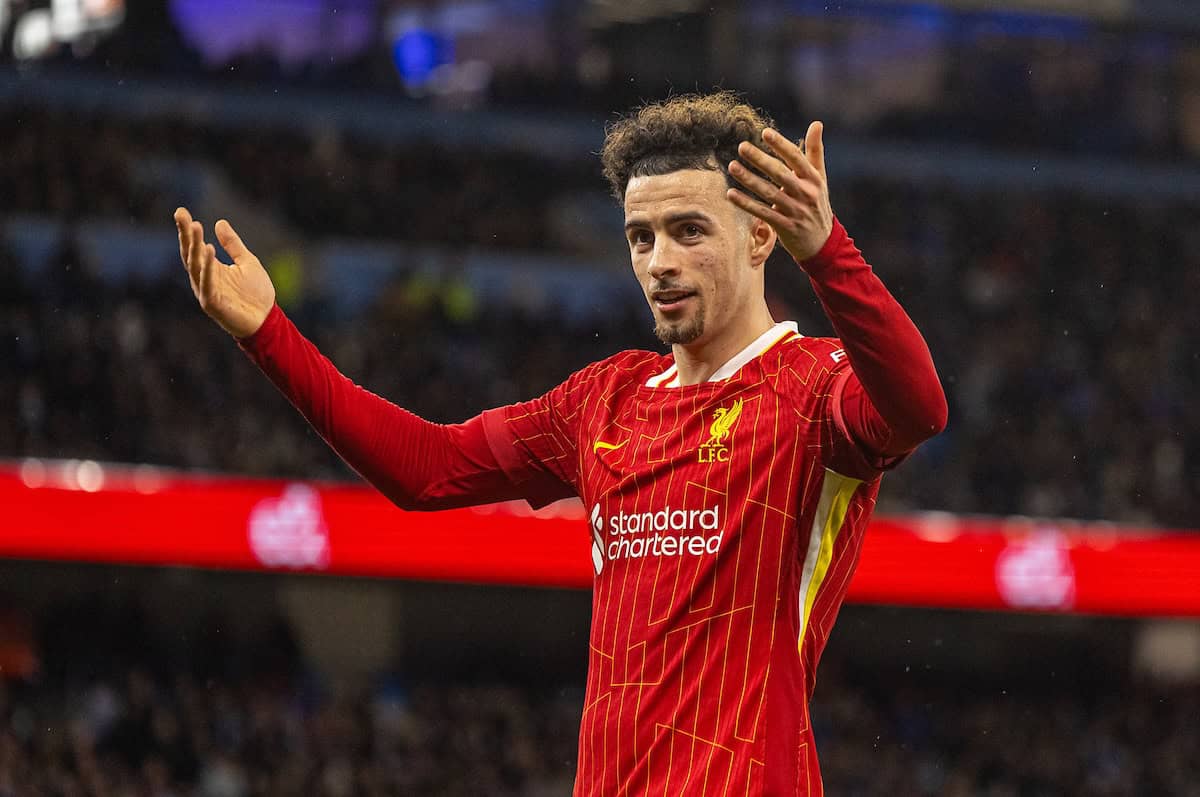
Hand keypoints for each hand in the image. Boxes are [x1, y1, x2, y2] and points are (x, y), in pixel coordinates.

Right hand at [175, 207, 275, 338]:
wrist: (266, 320)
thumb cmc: (256, 294)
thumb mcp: (246, 261)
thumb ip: (233, 244)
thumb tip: (219, 222)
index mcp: (211, 268)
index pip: (195, 246)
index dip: (187, 230)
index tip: (181, 211)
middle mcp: (204, 278)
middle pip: (191, 253)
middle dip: (186, 235)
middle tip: (182, 216)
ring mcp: (206, 290)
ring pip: (195, 266)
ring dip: (194, 246)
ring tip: (195, 227)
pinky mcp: (212, 303)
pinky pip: (207, 282)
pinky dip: (207, 267)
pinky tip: (209, 250)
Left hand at [726, 122, 833, 262]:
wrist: (822, 243)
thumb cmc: (817, 204)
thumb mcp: (820, 178)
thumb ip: (815, 151)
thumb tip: (816, 123)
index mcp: (814, 179)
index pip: (796, 158)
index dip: (781, 145)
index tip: (765, 133)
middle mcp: (805, 193)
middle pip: (780, 174)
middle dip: (760, 160)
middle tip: (742, 147)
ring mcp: (795, 211)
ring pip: (769, 193)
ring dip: (749, 180)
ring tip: (732, 166)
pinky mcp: (784, 227)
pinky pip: (762, 213)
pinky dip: (746, 204)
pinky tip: (731, 194)